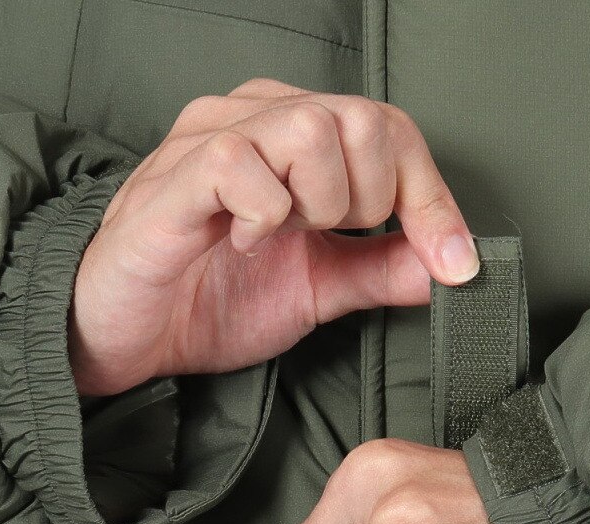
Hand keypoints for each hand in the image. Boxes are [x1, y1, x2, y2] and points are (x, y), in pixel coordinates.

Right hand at [69, 78, 479, 395]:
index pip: (391, 131)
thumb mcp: (322, 289)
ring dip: (319, 203)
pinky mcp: (174, 178)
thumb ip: (384, 271)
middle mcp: (258, 122)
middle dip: (370, 200)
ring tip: (282, 236)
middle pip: (362, 120)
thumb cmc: (217, 300)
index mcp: (297, 140)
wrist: (135, 337)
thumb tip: (454, 266)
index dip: (432, 198)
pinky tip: (241, 242)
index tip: (453, 262)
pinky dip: (262, 216)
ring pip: (310, 130)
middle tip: (326, 239)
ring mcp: (212, 141)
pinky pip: (241, 166)